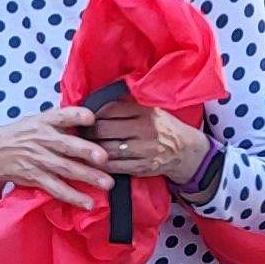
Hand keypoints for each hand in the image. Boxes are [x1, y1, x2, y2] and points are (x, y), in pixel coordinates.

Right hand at [0, 106, 112, 209]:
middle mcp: (42, 140)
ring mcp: (38, 160)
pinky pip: (56, 188)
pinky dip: (73, 196)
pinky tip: (88, 203)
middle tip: (105, 157)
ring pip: (65, 169)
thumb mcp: (36, 120)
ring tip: (107, 184)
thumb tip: (92, 118)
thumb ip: (60, 120)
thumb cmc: (22, 135)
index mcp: (44, 122)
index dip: (75, 115)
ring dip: (87, 176)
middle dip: (85, 151)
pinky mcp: (35, 178)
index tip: (91, 118)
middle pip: (65, 145)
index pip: (61, 115)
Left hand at [86, 98, 211, 184]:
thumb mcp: (151, 108)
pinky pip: (115, 166)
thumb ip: (129, 103)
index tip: (84, 116)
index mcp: (145, 111)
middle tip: (80, 132)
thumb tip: (99, 96)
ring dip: (92, 149)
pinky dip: (102, 164)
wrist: (184, 150)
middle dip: (88, 131)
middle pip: (105, 129)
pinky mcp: (143, 166)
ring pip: (107, 149)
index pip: (111, 109)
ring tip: (83, 146)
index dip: (93, 113)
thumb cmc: (162, 126)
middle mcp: (145, 129)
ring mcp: (144, 149)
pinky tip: (94, 161)